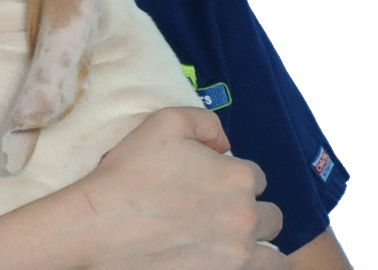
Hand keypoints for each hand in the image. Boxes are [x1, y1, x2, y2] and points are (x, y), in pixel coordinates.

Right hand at [65, 107, 285, 268]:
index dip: (231, 175)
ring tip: (228, 242)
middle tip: (216, 212)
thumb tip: (225, 144)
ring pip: (274, 257)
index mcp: (238, 176)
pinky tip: (225, 260)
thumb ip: (206, 122)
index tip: (207, 181)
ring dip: (257, 246)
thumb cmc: (132, 171)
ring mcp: (238, 256)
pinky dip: (247, 268)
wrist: (103, 226)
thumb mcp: (165, 121)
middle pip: (271, 216)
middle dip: (249, 211)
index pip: (256, 176)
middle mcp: (247, 218)